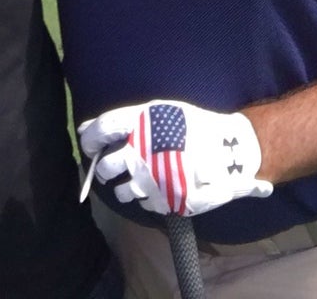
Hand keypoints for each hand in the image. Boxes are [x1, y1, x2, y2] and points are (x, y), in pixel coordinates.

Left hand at [78, 100, 272, 216]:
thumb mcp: (160, 112)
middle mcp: (144, 151)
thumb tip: (85, 128)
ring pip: (122, 192)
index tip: (90, 145)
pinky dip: (146, 199)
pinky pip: (143, 205)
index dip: (89, 139)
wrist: (231, 149)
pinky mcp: (166, 200)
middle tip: (111, 168)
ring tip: (137, 181)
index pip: (101, 130)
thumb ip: (123, 121)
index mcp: (142, 123)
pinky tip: (158, 189)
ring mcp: (154, 179)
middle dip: (105, 170)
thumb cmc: (193, 126)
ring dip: (124, 188)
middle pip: (107, 166)